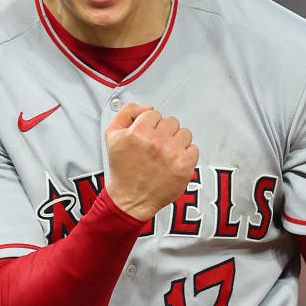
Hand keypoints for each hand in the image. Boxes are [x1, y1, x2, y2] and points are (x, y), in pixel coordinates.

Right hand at [104, 103, 197, 220]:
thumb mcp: (112, 135)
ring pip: (184, 133)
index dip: (150, 125)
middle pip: (171, 121)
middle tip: (155, 147)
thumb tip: (147, 107)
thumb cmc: (122, 169)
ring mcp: (173, 154)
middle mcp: (157, 142)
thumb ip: (127, 113)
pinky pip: (194, 149)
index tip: (147, 136)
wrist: (130, 198)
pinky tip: (173, 162)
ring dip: (176, 142)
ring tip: (165, 154)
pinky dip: (186, 155)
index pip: (154, 113)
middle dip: (164, 132)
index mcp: (139, 132)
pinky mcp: (184, 166)